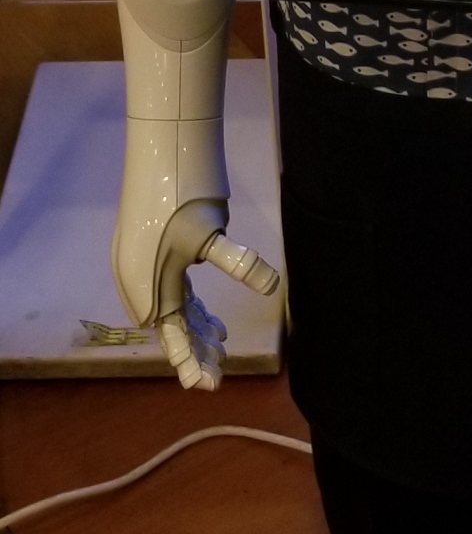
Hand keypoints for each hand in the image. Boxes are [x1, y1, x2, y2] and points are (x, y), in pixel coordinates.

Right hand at [117, 199, 281, 392]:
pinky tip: (213, 320)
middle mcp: (138, 282)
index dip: (190, 361)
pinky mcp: (150, 251)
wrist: (160, 147)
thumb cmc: (179, 195)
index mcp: (148, 285)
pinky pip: (172, 291)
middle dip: (195, 349)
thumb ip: (237, 263)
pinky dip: (193, 307)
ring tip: (221, 348)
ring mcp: (142, 265)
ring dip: (196, 329)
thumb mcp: (209, 234)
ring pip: (173, 309)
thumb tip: (272, 286)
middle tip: (219, 376)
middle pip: (172, 325)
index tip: (207, 385)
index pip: (172, 335)